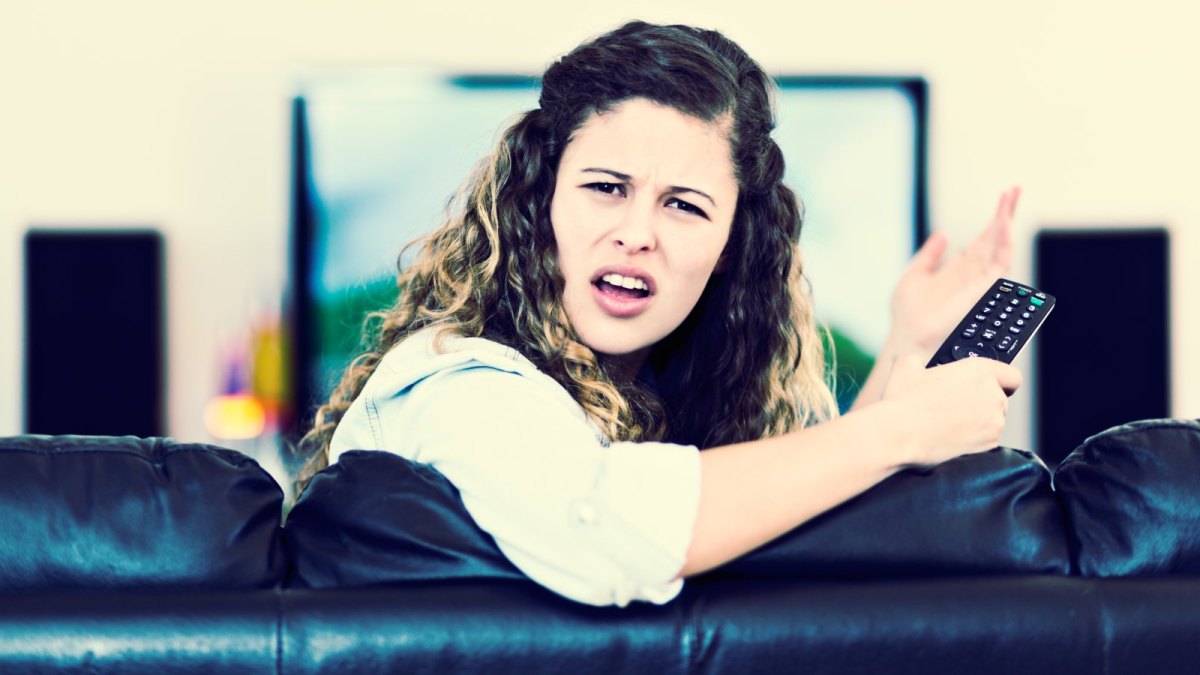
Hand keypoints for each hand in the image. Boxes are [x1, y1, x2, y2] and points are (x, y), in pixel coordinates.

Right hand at [881, 353, 1021, 464]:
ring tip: (950, 422)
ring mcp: (994, 422)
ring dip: (979, 421)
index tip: (991, 386)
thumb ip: (921, 360)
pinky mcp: (989, 444)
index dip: (1002, 381)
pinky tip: (951, 436)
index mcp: (980, 371)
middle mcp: (993, 395)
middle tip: (956, 405)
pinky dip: (974, 439)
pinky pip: (987, 439)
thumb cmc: (904, 401)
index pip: (1012, 375)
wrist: (900, 435)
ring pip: (993, 420)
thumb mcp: (907, 366)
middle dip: (983, 402)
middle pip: (1000, 398)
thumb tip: (918, 364)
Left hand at [888, 187, 1020, 358]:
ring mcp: (981, 281)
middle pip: (996, 239)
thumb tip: (942, 235)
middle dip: (1006, 214)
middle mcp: (974, 274)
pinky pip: (1000, 263)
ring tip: (1009, 198)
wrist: (910, 337)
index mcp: (960, 269)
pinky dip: (1004, 243)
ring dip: (1006, 222)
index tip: (1004, 196)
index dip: (994, 219)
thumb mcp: (915, 276)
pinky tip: (1003, 223)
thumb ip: (929, 255)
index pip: (983, 239)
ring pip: (1002, 247)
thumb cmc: (909, 316)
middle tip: (1014, 189)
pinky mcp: (984, 289)